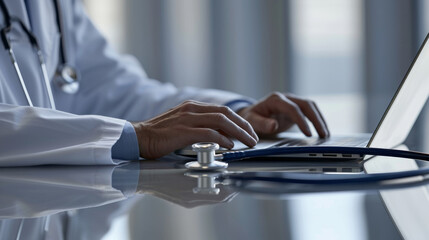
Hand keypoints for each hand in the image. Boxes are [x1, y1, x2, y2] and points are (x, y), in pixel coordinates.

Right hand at [132, 101, 257, 158]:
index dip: (239, 121)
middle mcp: (192, 109)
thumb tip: (221, 137)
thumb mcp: (183, 126)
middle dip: (244, 126)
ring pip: (221, 121)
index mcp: (192, 107)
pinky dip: (223, 139)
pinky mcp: (183, 131)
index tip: (248, 131)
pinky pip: (209, 133)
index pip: (222, 110)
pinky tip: (230, 146)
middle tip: (253, 137)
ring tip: (248, 142)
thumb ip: (200, 128)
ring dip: (239, 132)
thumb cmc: (159, 135)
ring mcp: (188, 118)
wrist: (138, 137)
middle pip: (226, 114)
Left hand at [237, 92, 329, 137]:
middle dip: (316, 119)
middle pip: (306, 104)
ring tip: (325, 134)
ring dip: (319, 119)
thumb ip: (261, 123)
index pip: (293, 108)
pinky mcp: (296, 108)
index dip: (301, 121)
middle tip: (323, 135)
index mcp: (275, 100)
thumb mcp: (251, 121)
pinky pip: (309, 112)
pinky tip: (322, 131)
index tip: (308, 133)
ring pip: (311, 107)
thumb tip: (273, 126)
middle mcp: (286, 98)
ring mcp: (292, 102)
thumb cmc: (250, 117)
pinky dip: (317, 120)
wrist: (250, 113)